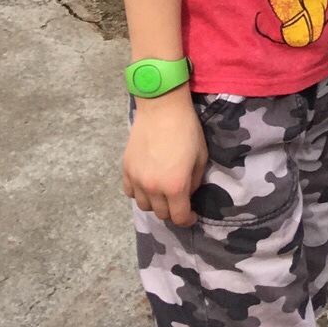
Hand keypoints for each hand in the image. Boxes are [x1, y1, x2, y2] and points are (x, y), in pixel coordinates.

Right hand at [122, 91, 207, 226]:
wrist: (162, 107)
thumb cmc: (186, 129)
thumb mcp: (201, 156)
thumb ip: (194, 181)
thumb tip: (187, 193)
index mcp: (175, 186)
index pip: (179, 217)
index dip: (187, 219)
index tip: (191, 215)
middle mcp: (153, 188)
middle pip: (161, 214)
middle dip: (172, 210)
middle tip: (178, 199)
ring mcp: (136, 179)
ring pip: (144, 206)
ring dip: (155, 203)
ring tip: (161, 191)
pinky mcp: (126, 169)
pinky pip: (130, 192)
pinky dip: (138, 193)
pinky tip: (146, 183)